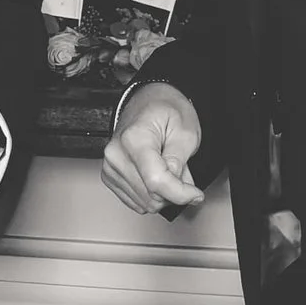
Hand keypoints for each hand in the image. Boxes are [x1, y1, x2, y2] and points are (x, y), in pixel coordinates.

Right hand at [101, 81, 204, 217]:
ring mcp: (110, 166)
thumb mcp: (185, 131)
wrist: (147, 101)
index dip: (181, 193)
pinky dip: (151, 195)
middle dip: (174, 191)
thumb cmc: (165, 109)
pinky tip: (156, 176)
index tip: (195, 194)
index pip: (157, 182)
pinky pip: (136, 201)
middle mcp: (117, 154)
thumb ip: (180, 162)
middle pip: (151, 196)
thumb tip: (178, 188)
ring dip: (163, 194)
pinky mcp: (110, 176)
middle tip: (182, 170)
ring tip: (168, 169)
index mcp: (134, 139)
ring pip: (145, 203)